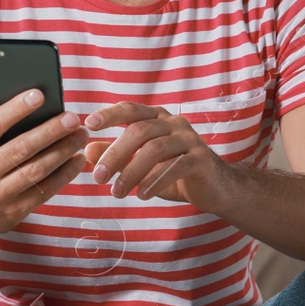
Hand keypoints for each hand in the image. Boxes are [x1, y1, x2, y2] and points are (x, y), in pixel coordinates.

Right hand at [0, 90, 89, 238]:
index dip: (17, 108)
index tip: (40, 94)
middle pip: (21, 147)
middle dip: (50, 130)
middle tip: (73, 117)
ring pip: (36, 170)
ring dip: (63, 151)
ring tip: (80, 135)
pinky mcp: (14, 212)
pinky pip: (44, 190)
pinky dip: (64, 174)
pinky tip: (77, 159)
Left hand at [83, 102, 231, 211]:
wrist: (215, 188)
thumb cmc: (174, 173)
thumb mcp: (142, 165)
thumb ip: (118, 156)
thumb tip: (88, 150)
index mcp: (158, 119)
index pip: (131, 110)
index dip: (110, 115)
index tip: (89, 124)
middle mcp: (174, 123)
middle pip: (139, 131)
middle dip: (115, 154)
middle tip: (98, 178)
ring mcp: (190, 139)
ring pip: (155, 149)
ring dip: (132, 172)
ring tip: (117, 193)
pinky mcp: (201, 158)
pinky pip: (175, 167)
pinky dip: (155, 181)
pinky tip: (142, 195)